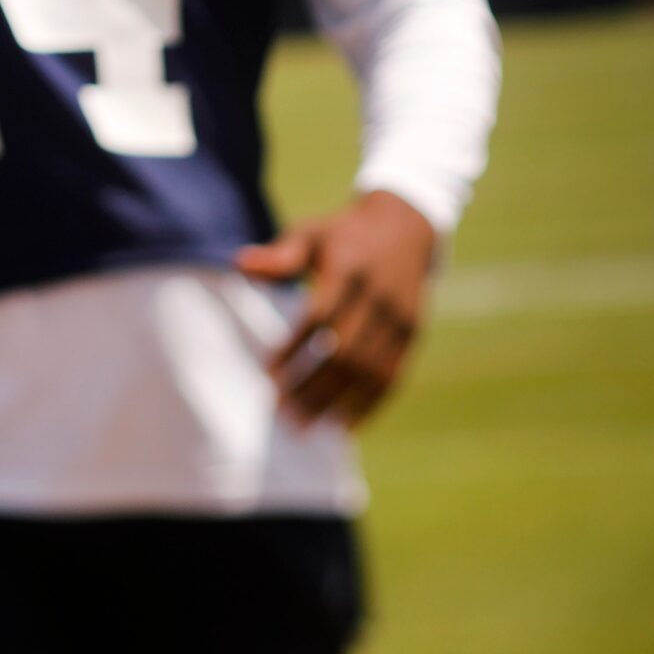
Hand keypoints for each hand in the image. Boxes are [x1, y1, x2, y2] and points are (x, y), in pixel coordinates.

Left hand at [236, 190, 437, 426]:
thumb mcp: (311, 234)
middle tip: (281, 413)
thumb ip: (280, 255)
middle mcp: (379, 298)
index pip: (320, 319)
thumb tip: (240, 263)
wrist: (405, 227)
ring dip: (337, 402)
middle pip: (345, 353)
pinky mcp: (413, 334)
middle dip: (313, 386)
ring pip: (369, 371)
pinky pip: (393, 376)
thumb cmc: (342, 235)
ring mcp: (400, 319)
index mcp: (350, 271)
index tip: (267, 375)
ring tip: (305, 426)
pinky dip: (370, 404)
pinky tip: (345, 426)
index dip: (295, 349)